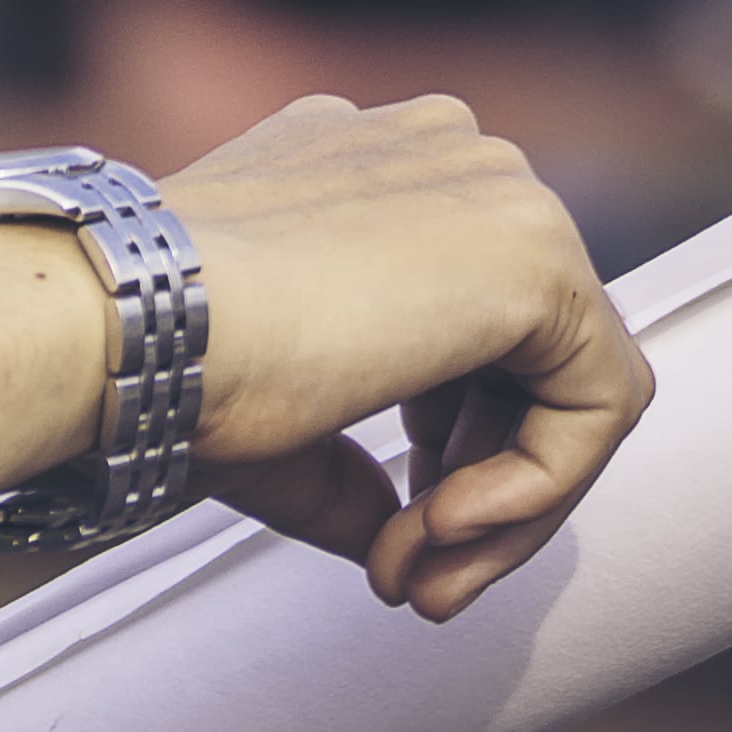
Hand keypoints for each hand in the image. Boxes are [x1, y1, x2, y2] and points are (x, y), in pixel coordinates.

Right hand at [164, 93, 650, 621]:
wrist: (132, 322)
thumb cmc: (171, 360)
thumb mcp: (283, 411)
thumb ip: (360, 461)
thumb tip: (415, 548)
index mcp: (371, 164)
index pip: (464, 314)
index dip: (440, 444)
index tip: (390, 537)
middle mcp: (442, 156)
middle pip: (525, 353)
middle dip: (475, 482)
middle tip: (410, 575)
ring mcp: (497, 190)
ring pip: (570, 384)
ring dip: (503, 502)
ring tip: (415, 569)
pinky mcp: (541, 256)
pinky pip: (598, 404)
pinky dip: (539, 489)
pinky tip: (441, 526)